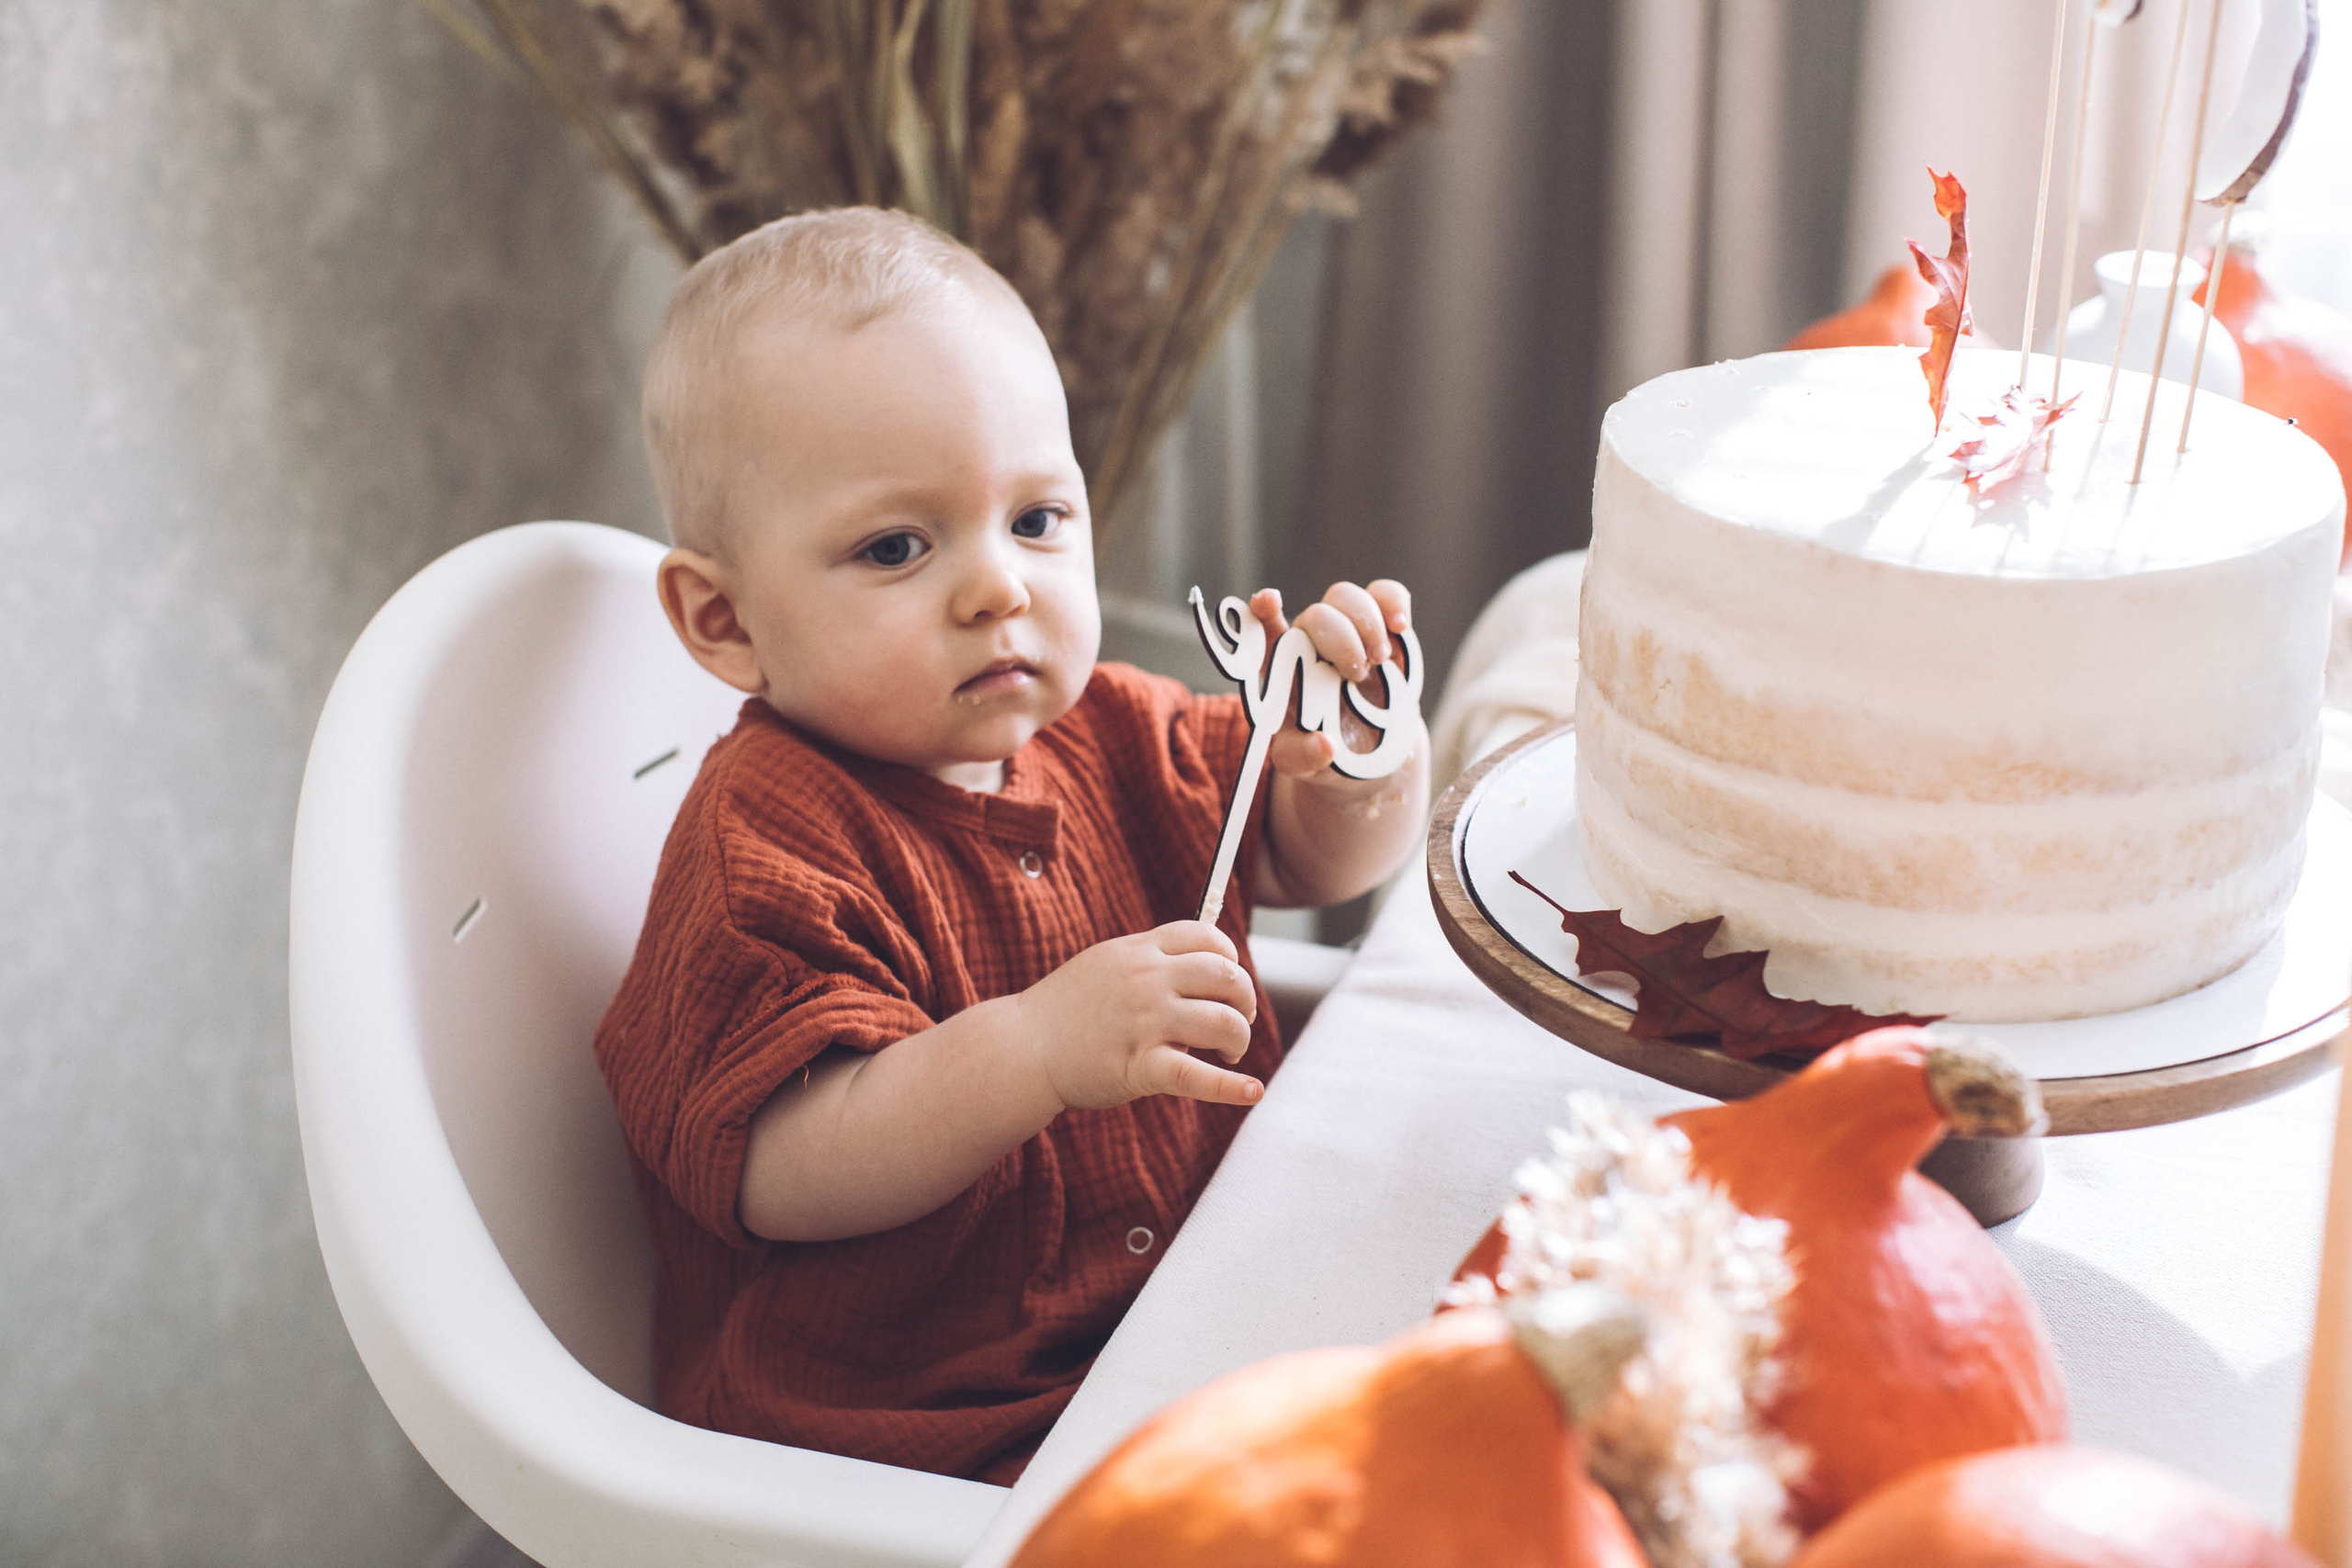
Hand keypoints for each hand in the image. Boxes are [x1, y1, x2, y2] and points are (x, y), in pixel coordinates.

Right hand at [1015, 921, 1262, 1110]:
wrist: (1022, 1046)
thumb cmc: (1066, 1008)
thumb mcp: (1106, 963)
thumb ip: (1149, 958)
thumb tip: (1201, 961)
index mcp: (1139, 951)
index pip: (1207, 937)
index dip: (1230, 958)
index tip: (1229, 982)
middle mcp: (1147, 980)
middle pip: (1226, 977)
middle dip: (1245, 1000)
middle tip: (1239, 1021)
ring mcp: (1145, 1022)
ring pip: (1223, 1022)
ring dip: (1238, 1039)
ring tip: (1229, 1054)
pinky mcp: (1139, 1066)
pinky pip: (1196, 1076)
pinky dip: (1231, 1087)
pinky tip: (1252, 1091)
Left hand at [1247, 579, 1412, 777]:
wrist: (1371, 750)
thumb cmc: (1326, 749)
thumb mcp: (1304, 762)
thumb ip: (1303, 757)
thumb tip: (1324, 746)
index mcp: (1282, 669)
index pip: (1264, 633)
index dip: (1263, 612)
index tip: (1269, 600)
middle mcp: (1310, 642)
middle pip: (1316, 615)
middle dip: (1340, 640)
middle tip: (1356, 674)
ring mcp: (1347, 629)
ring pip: (1346, 596)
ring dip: (1366, 624)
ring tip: (1378, 661)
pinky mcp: (1381, 626)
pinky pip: (1385, 593)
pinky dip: (1394, 602)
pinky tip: (1400, 626)